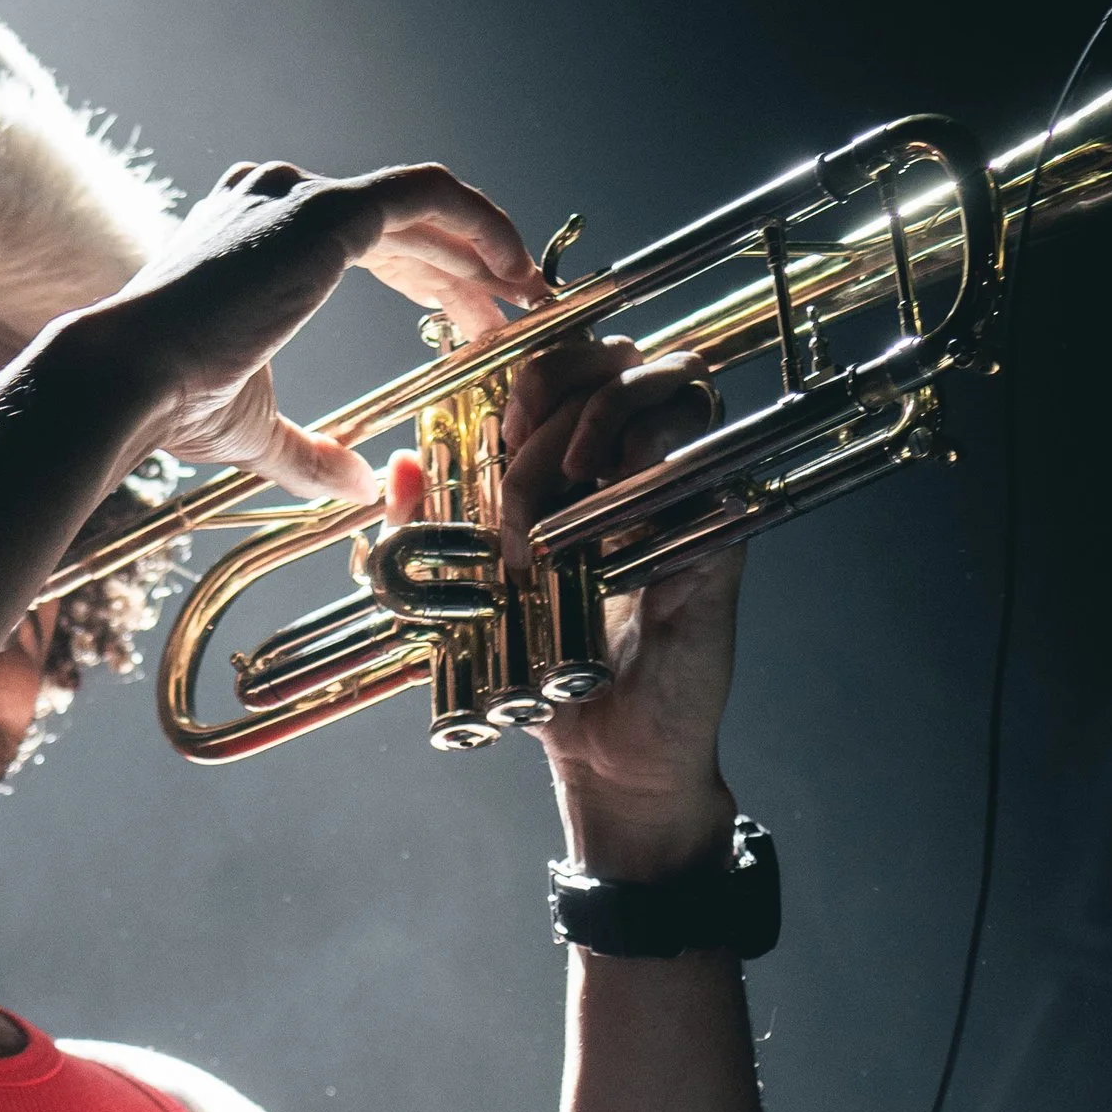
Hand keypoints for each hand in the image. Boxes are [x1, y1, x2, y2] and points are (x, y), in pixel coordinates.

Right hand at [82, 158, 546, 501]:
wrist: (130, 374)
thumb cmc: (169, 400)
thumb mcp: (253, 429)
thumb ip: (311, 453)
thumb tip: (358, 486)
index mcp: (253, 236)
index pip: (362, 242)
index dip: (427, 277)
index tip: (470, 319)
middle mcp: (275, 200)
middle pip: (397, 224)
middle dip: (462, 266)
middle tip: (513, 310)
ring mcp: (299, 198)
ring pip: (419, 207)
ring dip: (481, 246)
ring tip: (526, 291)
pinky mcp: (326, 212)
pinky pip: (427, 199)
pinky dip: (479, 225)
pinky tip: (512, 267)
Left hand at [392, 330, 741, 876]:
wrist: (606, 757)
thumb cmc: (542, 676)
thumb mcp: (458, 601)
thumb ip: (419, 539)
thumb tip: (395, 468)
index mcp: (580, 466)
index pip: (570, 362)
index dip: (532, 370)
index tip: (498, 424)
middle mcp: (637, 465)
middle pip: (620, 353)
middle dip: (556, 387)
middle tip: (521, 451)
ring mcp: (683, 493)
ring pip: (677, 380)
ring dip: (608, 409)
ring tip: (569, 468)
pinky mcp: (716, 533)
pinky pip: (702, 457)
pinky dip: (651, 461)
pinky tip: (608, 505)